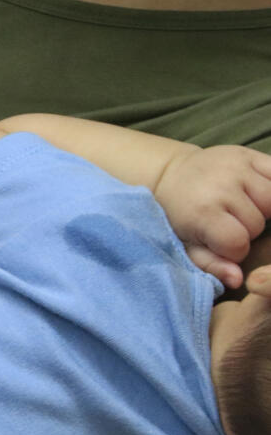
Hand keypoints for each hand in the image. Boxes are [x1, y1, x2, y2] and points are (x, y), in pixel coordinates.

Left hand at [154, 145, 270, 286]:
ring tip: (245, 209)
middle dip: (248, 229)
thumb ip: (212, 265)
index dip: (235, 249)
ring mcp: (235, 167)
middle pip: (257, 223)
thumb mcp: (187, 244)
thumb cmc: (180, 216)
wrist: (172, 176)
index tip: (222, 243)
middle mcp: (219, 186)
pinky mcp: (247, 154)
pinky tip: (262, 197)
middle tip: (231, 223)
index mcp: (201, 211)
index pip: (238, 243)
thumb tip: (238, 280)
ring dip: (264, 209)